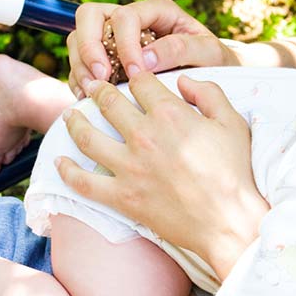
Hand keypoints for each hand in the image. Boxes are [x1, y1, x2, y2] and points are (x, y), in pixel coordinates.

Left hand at [56, 72, 267, 277]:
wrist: (229, 221)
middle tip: (90, 86)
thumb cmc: (235, 172)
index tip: (130, 75)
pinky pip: (83, 181)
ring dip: (74, 121)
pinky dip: (67, 170)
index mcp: (170, 114)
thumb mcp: (233, 123)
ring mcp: (128, 166)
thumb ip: (209, 93)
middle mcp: (143, 136)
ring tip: (69, 115)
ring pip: (87, 136)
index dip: (134, 74)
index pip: (141, 83)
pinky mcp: (121, 196)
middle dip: (97, 90)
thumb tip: (183, 81)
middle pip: (108, 102)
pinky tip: (60, 161)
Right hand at [66, 0, 240, 97]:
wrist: (218, 73)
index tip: (135, 73)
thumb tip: (147, 59)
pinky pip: (80, 61)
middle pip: (90, 16)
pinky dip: (79, 78)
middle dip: (89, 47)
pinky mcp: (107, 56)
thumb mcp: (210, 53)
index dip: (125, 43)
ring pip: (79, 37)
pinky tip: (90, 96)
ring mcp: (115, 36)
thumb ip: (182, 50)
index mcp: (158, 10)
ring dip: (80, 64)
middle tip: (102, 78)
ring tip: (93, 91)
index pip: (126, 16)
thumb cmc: (216, 60)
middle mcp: (132, 18)